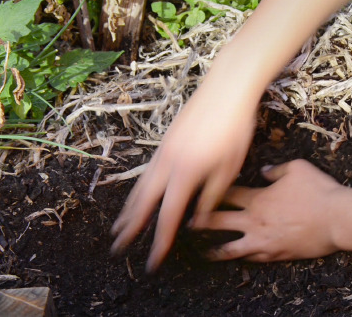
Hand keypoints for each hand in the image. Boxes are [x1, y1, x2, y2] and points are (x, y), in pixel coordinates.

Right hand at [111, 92, 255, 271]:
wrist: (226, 90)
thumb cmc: (234, 128)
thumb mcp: (230, 167)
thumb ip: (212, 196)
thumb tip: (197, 221)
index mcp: (185, 174)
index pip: (168, 216)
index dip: (160, 241)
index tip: (153, 261)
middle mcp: (167, 164)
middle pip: (143, 203)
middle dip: (130, 228)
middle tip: (117, 248)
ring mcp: (163, 151)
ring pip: (140, 186)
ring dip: (129, 209)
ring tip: (119, 227)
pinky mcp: (165, 142)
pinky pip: (146, 172)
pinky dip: (137, 190)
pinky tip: (138, 195)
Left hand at [193, 159, 347, 261]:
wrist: (337, 218)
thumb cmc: (319, 191)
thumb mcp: (297, 168)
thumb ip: (276, 170)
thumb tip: (264, 171)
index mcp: (258, 198)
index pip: (226, 195)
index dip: (209, 193)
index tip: (196, 194)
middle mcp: (254, 221)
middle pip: (218, 222)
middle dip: (200, 223)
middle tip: (187, 225)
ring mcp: (264, 241)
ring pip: (230, 249)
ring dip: (214, 250)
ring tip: (202, 253)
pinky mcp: (277, 255)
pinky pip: (253, 259)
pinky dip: (242, 259)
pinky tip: (238, 260)